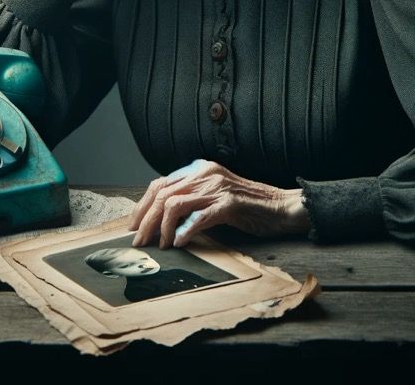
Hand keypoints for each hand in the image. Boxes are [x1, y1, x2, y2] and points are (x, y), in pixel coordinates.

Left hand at [128, 159, 309, 248]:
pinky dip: (186, 231)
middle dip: (146, 219)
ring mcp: (217, 187)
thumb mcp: (213, 195)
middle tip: (139, 240)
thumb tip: (159, 219)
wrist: (280, 207)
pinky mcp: (229, 204)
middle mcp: (205, 173)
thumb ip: (191, 199)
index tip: (133, 226)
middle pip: (162, 193)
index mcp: (199, 169)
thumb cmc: (247, 206)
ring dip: (162, 228)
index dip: (143, 206)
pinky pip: (200, 217)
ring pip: (175, 203)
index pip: (160, 183)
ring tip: (160, 245)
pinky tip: (180, 242)